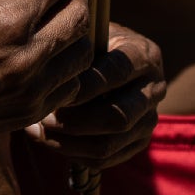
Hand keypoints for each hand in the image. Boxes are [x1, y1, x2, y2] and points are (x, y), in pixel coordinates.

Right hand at [0, 0, 93, 141]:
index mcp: (6, 19)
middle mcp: (27, 55)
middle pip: (80, 13)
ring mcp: (34, 88)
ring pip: (83, 50)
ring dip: (73, 31)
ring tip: (52, 24)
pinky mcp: (34, 110)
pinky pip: (71, 83)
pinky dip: (65, 66)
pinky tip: (44, 57)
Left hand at [25, 23, 165, 169]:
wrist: (112, 63)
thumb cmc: (93, 44)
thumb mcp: (91, 34)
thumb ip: (79, 45)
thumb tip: (51, 63)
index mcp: (144, 55)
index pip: (117, 73)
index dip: (84, 86)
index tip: (54, 90)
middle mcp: (154, 89)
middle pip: (117, 117)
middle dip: (74, 122)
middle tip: (43, 117)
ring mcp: (149, 119)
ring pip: (109, 145)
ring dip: (68, 143)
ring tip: (39, 132)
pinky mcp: (139, 142)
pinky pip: (106, 160)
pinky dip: (73, 154)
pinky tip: (49, 140)